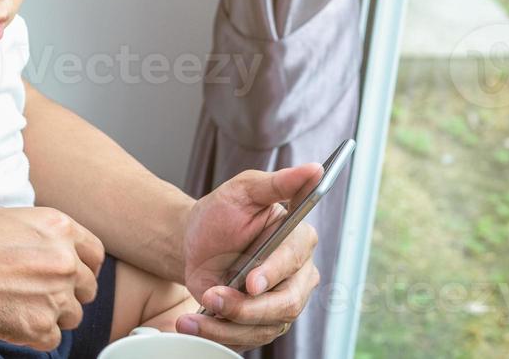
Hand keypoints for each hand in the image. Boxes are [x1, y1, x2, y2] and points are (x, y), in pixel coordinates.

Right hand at [0, 206, 103, 350]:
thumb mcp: (7, 216)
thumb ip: (38, 231)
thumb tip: (46, 243)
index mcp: (59, 227)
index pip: (95, 253)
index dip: (82, 265)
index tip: (71, 274)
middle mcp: (64, 260)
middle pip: (87, 287)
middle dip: (67, 292)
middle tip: (39, 293)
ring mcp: (55, 294)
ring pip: (72, 315)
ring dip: (51, 314)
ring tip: (19, 306)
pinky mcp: (39, 326)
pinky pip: (52, 339)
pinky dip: (34, 335)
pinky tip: (11, 321)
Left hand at [176, 164, 322, 349]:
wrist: (193, 243)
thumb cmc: (221, 213)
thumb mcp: (244, 190)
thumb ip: (279, 183)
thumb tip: (315, 170)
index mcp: (298, 240)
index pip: (294, 260)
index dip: (274, 272)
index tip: (251, 281)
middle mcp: (297, 276)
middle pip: (286, 303)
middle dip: (247, 306)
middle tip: (214, 298)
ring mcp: (281, 303)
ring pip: (265, 326)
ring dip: (226, 323)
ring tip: (196, 309)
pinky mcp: (262, 323)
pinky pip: (246, 338)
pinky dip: (217, 334)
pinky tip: (193, 323)